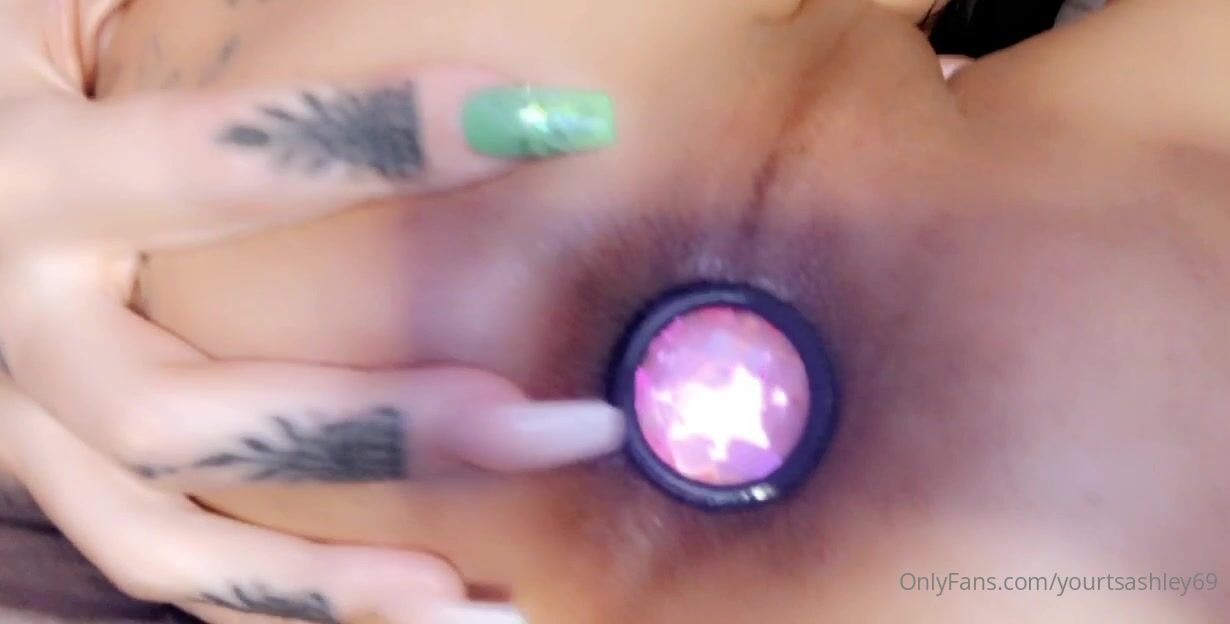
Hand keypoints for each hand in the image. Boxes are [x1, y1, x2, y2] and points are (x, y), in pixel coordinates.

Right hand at [0, 3, 621, 620]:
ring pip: (160, 539)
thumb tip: (412, 21)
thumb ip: (202, 33)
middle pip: (182, 418)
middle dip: (376, 433)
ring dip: (332, 584)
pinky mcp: (47, 464)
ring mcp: (19, 419)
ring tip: (490, 605)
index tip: (532, 125)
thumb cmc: (17, 64)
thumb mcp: (70, 6)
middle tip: (551, 427)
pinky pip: (153, 560)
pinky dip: (277, 603)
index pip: (211, 164)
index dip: (368, 141)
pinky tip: (402, 609)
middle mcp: (9, 324)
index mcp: (20, 175)